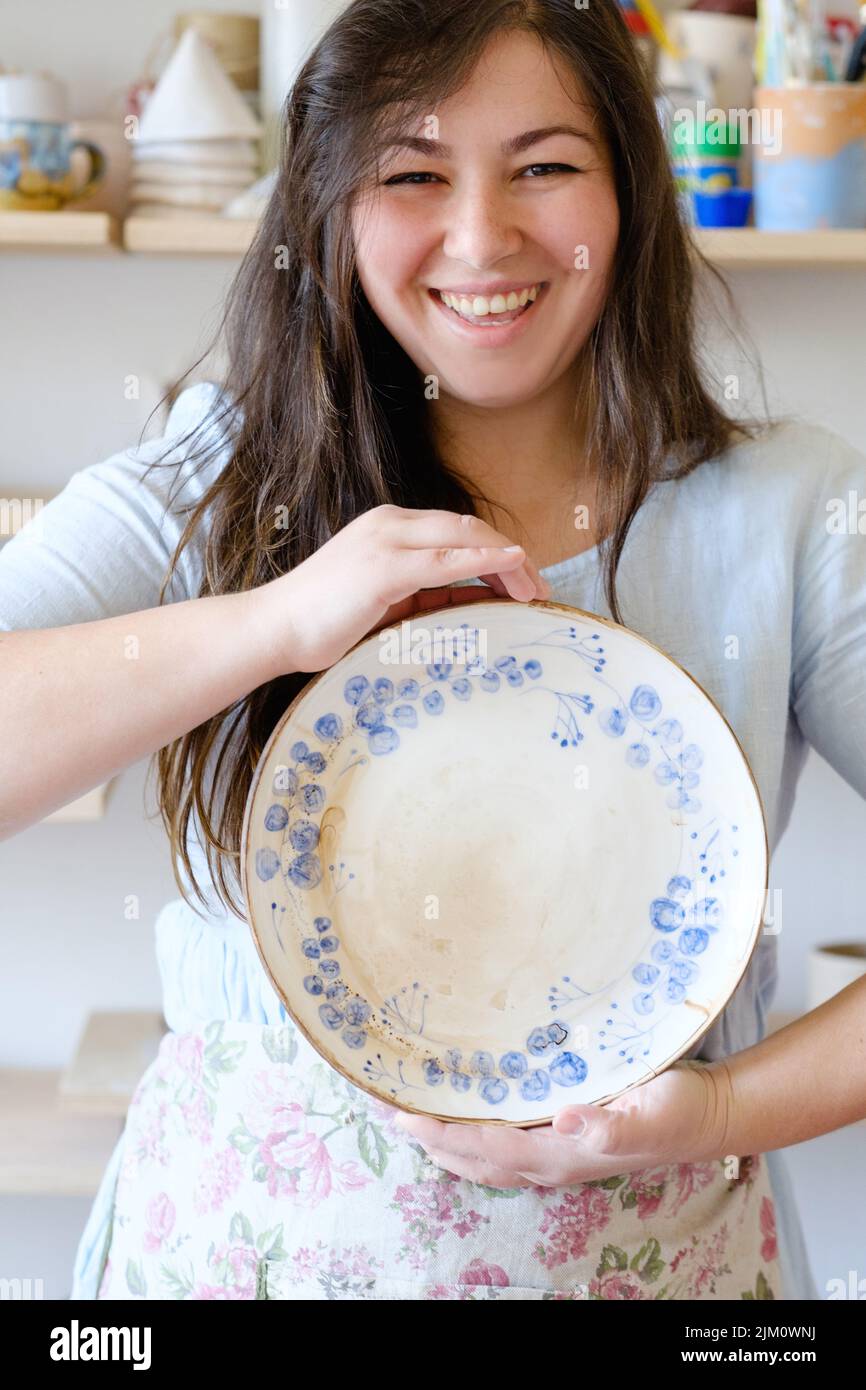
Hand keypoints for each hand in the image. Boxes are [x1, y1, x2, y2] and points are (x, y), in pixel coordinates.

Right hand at [251, 505, 550, 677]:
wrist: (274, 629)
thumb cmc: (321, 623)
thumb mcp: (383, 604)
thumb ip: (421, 595)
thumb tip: (468, 602)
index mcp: (388, 529)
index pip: (455, 531)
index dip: (494, 551)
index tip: (523, 579)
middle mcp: (390, 525)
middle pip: (467, 529)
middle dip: (511, 556)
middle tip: (540, 588)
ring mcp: (387, 542)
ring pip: (463, 539)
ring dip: (507, 562)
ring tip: (534, 589)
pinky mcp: (384, 568)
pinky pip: (447, 562)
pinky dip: (484, 563)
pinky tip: (511, 569)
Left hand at [390, 1059, 734, 1188]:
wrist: (710, 1115)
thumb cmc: (678, 1109)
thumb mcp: (649, 1110)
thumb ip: (609, 1121)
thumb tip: (564, 1120)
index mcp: (563, 1154)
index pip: (487, 1147)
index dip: (445, 1133)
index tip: (405, 1115)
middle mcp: (552, 1160)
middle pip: (476, 1157)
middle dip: (431, 1140)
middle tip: (387, 1113)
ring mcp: (559, 1153)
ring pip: (487, 1156)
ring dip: (447, 1143)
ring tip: (411, 1123)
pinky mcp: (568, 1137)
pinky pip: (506, 1144)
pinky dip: (474, 1136)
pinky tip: (466, 1119)